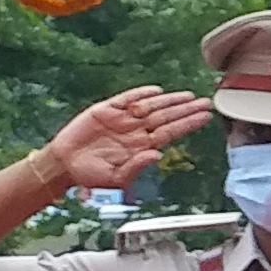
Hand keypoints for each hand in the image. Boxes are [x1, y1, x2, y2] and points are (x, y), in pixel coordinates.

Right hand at [43, 87, 209, 192]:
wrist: (64, 165)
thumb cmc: (92, 176)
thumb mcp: (116, 179)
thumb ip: (137, 167)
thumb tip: (157, 155)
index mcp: (142, 146)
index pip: (171, 133)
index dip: (188, 124)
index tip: (206, 117)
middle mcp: (136, 131)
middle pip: (166, 117)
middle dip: (186, 109)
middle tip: (206, 102)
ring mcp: (122, 119)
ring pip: (152, 106)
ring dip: (169, 100)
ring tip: (188, 96)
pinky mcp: (106, 110)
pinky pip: (126, 99)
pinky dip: (140, 94)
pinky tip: (156, 91)